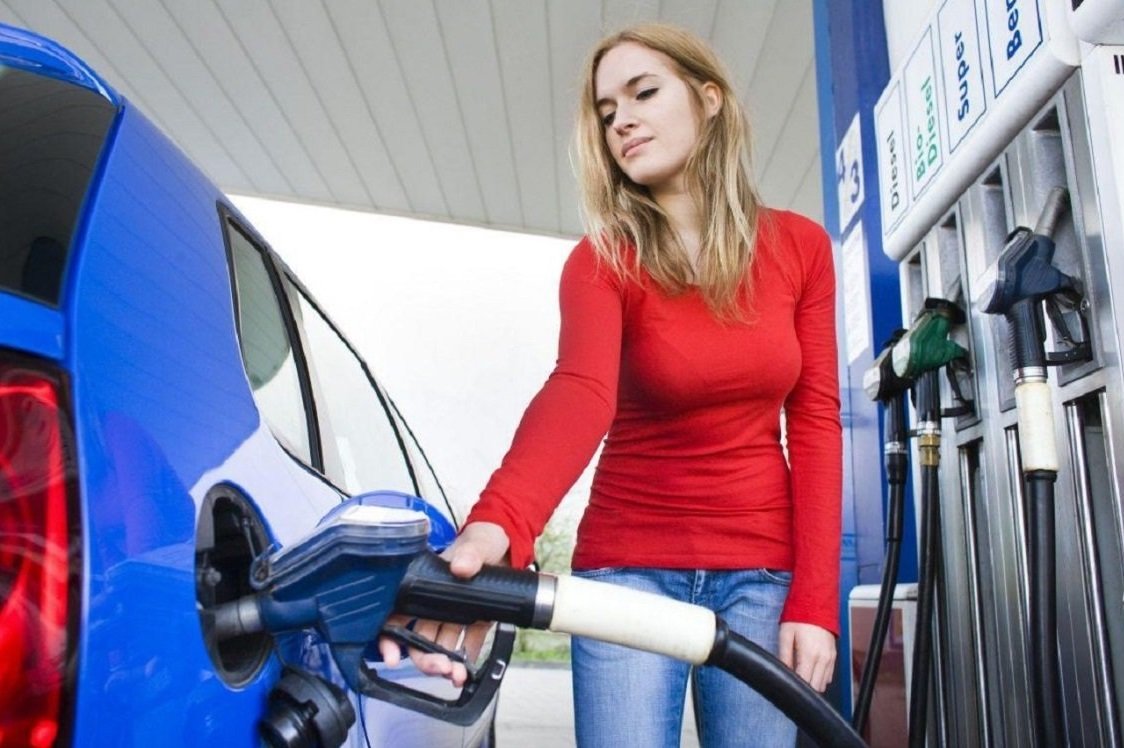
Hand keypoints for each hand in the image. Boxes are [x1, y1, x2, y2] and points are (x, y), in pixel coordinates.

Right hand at [376, 521, 510, 686]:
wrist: (511, 543)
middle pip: (419, 637)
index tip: (391, 657)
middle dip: (425, 659)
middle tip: (440, 669)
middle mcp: (434, 602)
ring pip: (441, 645)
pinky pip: (467, 644)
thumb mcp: (476, 542)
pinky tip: (469, 671)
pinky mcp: (476, 619)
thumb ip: (470, 552)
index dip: (389, 637)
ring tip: (458, 676)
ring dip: (446, 664)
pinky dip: (467, 659)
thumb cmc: (484, 538)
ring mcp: (454, 613)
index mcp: (424, 582)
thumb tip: (461, 567)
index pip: (397, 613)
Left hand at [778, 621, 835, 691]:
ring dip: (812, 683)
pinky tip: (810, 669)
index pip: (804, 682)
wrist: (816, 603)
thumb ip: (784, 656)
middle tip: (793, 680)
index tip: (788, 685)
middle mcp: (823, 659)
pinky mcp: (834, 656)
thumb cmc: (799, 617)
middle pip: (815, 687)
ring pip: (823, 684)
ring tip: (801, 674)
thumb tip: (783, 672)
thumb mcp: (785, 635)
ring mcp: (830, 658)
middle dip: (804, 687)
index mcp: (809, 655)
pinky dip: (819, 678)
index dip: (795, 687)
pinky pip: (828, 676)